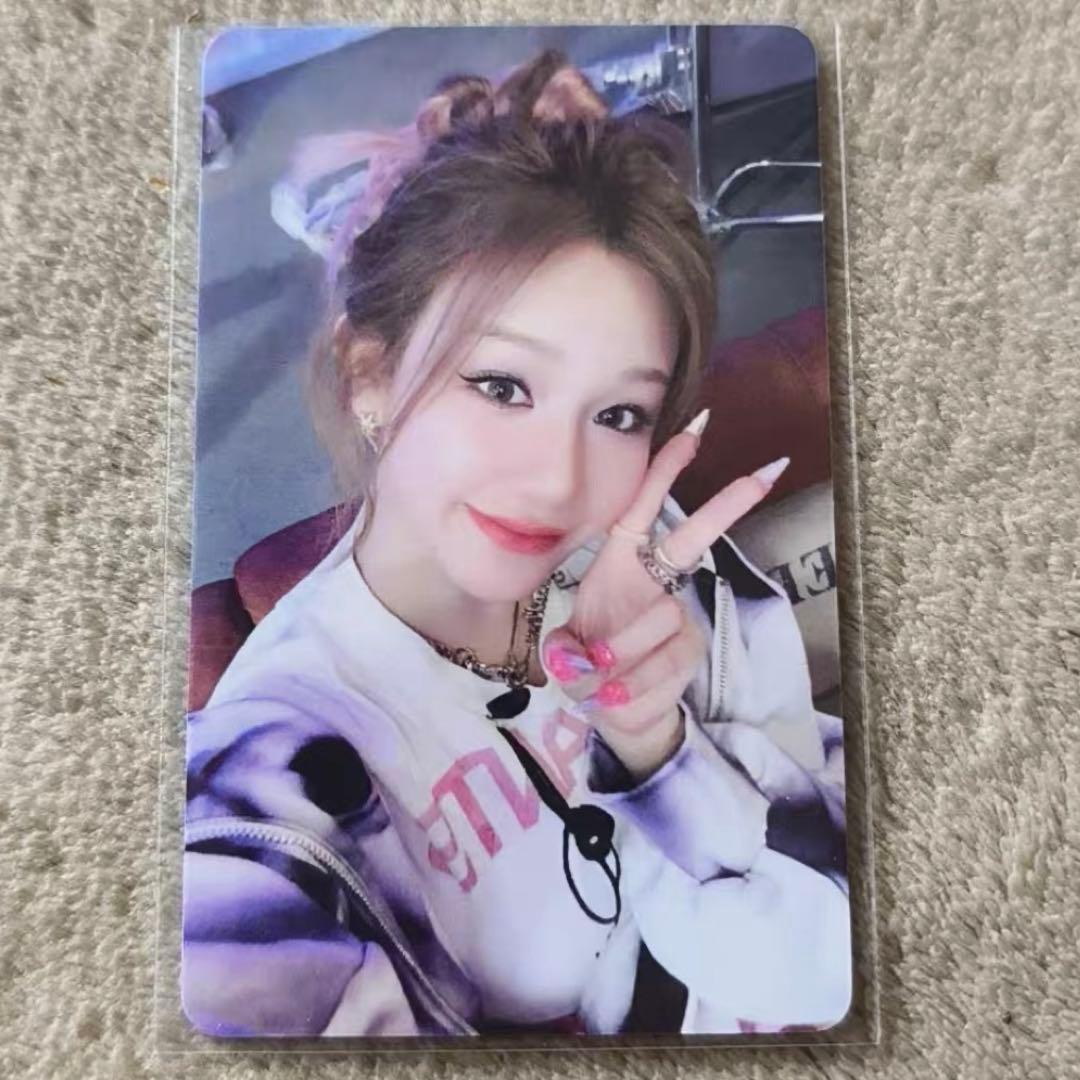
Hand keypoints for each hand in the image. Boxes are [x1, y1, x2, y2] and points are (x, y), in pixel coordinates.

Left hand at [542, 410, 788, 779]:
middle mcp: (654, 583)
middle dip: (726, 506)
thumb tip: (581, 659)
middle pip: (691, 540)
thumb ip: (568, 651)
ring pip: (658, 622)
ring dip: (618, 659)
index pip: (640, 512)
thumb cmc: (586, 660)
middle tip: (766, 472)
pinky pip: (662, 666)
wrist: (609, 708)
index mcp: (618, 566)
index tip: (691, 433)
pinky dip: (630, 690)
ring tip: (597, 682)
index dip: (662, 474)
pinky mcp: (691, 650)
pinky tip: (616, 698)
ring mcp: (677, 615)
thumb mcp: (563, 649)